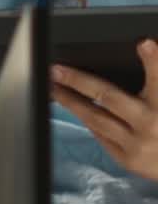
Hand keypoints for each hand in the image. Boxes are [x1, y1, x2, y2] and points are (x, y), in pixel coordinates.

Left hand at [51, 38, 157, 180]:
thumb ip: (155, 82)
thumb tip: (145, 49)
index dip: (153, 60)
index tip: (143, 43)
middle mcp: (151, 125)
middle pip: (108, 97)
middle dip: (78, 81)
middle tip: (57, 70)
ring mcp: (137, 145)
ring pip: (96, 118)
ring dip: (71, 102)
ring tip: (56, 88)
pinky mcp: (128, 160)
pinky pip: (101, 136)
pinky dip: (88, 121)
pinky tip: (76, 109)